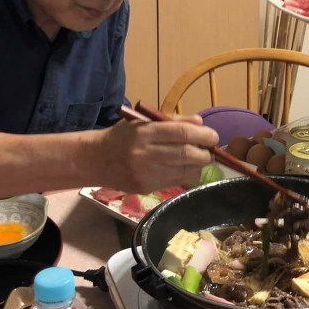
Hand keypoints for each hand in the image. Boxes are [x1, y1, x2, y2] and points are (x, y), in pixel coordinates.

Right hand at [101, 114, 217, 192]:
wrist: (96, 159)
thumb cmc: (122, 136)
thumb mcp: (142, 122)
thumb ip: (172, 121)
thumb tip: (200, 124)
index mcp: (145, 132)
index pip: (182, 133)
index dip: (203, 135)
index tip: (213, 136)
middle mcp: (146, 153)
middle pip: (187, 154)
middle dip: (205, 152)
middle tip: (210, 149)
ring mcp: (146, 173)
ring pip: (185, 171)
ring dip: (199, 165)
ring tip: (200, 158)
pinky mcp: (147, 187)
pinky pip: (176, 181)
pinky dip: (187, 174)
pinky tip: (186, 168)